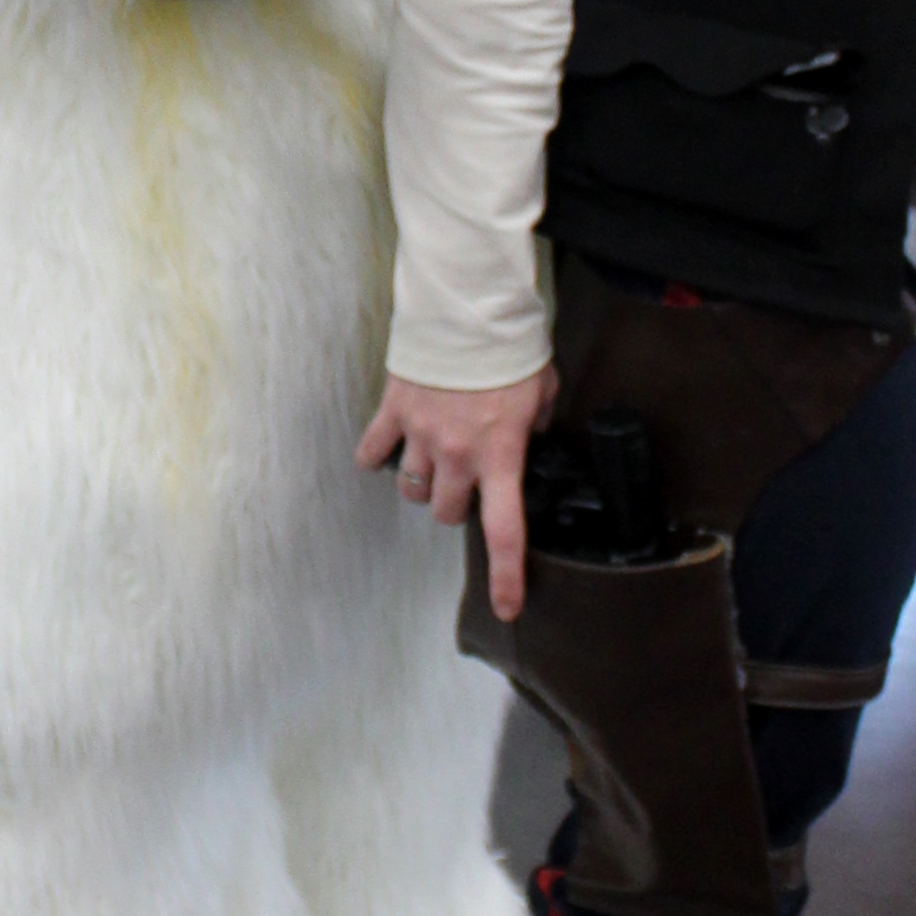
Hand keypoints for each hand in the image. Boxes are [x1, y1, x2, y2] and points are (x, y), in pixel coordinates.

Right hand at [357, 368, 556, 622]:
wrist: (469, 309)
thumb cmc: (510, 349)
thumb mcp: (541, 392)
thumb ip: (533, 426)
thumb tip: (526, 438)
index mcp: (500, 455)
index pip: (504, 530)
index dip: (505, 575)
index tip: (505, 606)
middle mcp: (457, 455)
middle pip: (446, 513)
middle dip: (456, 506)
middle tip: (467, 483)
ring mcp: (420, 435)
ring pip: (413, 488)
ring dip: (424, 484)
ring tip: (434, 462)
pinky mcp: (394, 411)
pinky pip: (373, 450)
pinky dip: (377, 456)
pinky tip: (388, 449)